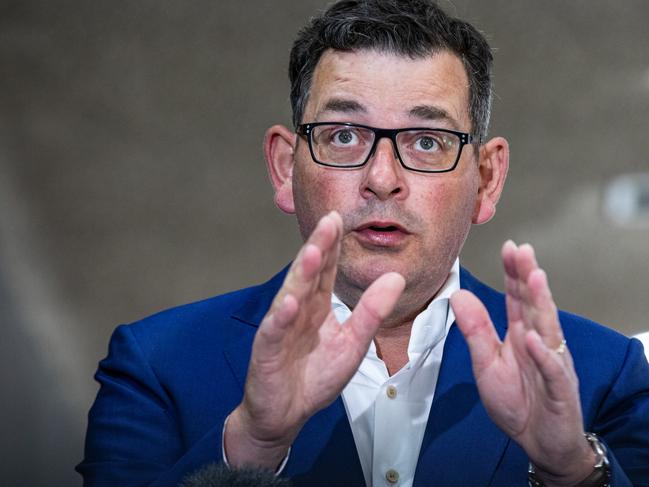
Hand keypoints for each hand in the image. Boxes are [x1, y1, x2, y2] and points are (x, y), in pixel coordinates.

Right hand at [225, 211, 404, 468]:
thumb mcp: (353, 343)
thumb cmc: (316, 376)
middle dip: (318, 247)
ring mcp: (281, 327)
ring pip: (291, 295)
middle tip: (330, 220)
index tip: (341, 217)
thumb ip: (372, 312)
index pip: (326, 270)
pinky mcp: (267, 350)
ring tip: (312, 251)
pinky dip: (282, 317)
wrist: (287, 412)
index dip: (333, 245)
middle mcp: (298, 309)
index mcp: (318, 305)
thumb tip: (397, 278)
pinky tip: (290, 302)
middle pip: (309, 274)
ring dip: (301, 274)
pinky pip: (275, 331)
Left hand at [450, 241, 595, 485]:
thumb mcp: (487, 363)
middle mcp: (540, 343)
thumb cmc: (516, 401)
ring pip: (547, 329)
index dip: (514, 273)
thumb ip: (476, 331)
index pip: (518, 298)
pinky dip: (542, 355)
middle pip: (535, 305)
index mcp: (521, 335)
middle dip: (528, 277)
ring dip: (541, 303)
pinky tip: (532, 338)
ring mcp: (552, 364)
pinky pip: (551, 370)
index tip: (509, 246)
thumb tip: (458, 295)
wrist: (539, 441)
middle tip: (522, 249)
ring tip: (534, 278)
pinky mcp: (558, 390)